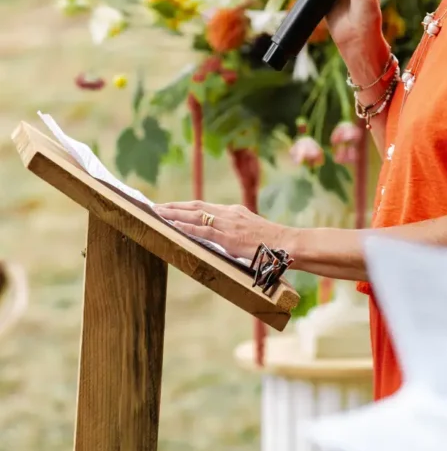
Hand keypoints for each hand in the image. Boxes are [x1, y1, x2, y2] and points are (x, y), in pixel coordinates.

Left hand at [154, 200, 290, 260]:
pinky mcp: (228, 237)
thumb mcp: (252, 232)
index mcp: (234, 212)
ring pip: (195, 215)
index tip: (170, 206)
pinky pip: (203, 231)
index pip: (204, 207)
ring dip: (174, 213)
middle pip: (195, 207)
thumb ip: (236, 232)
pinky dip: (186, 227)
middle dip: (174, 206)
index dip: (185, 206)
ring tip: (157, 212)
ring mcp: (228, 224)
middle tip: (155, 206)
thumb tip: (224, 239)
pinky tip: (173, 225)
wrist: (287, 244)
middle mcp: (229, 213)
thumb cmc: (273, 243)